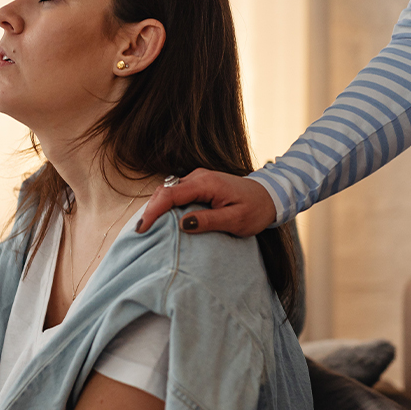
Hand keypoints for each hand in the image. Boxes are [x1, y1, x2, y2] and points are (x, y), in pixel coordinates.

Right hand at [135, 169, 275, 236]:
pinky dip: (166, 206)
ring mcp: (198, 178)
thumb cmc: (256, 209)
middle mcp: (198, 176)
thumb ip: (209, 221)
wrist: (269, 195)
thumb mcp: (236, 220)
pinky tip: (162, 220)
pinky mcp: (199, 184)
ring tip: (148, 228)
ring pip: (168, 191)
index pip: (170, 195)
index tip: (143, 229)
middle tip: (141, 232)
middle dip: (150, 210)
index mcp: (206, 183)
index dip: (153, 212)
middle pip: (164, 191)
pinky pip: (176, 193)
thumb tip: (183, 224)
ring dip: (157, 208)